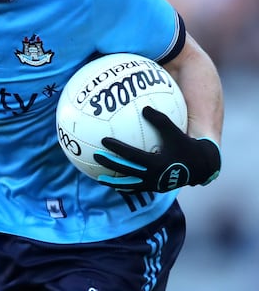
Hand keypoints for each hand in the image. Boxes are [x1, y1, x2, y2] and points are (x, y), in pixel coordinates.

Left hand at [93, 106, 220, 192]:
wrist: (201, 167)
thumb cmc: (186, 146)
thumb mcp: (175, 132)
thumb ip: (160, 120)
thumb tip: (145, 107)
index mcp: (156, 163)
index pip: (131, 156)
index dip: (117, 148)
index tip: (104, 140)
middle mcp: (153, 176)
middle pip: (126, 170)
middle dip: (109, 163)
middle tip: (95, 155)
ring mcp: (153, 184)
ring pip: (129, 184)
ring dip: (113, 182)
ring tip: (99, 178)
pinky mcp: (154, 188)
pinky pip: (136, 188)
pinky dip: (125, 186)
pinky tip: (114, 184)